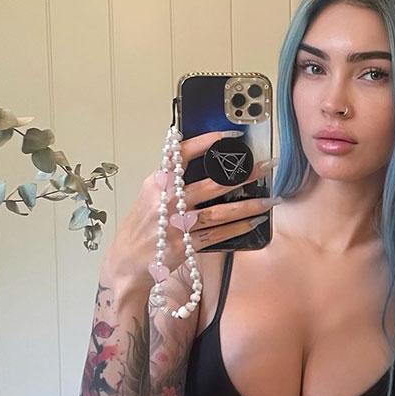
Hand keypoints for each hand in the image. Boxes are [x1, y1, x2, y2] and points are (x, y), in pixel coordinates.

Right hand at [103, 129, 277, 284]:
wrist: (126, 260)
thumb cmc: (143, 226)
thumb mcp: (150, 195)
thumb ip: (172, 178)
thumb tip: (205, 163)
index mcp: (157, 183)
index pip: (181, 154)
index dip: (207, 142)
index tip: (232, 135)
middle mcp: (165, 201)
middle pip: (210, 184)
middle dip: (242, 175)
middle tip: (265, 167)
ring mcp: (175, 225)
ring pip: (218, 213)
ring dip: (247, 206)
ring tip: (268, 200)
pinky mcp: (184, 246)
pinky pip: (216, 236)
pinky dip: (236, 229)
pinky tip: (253, 223)